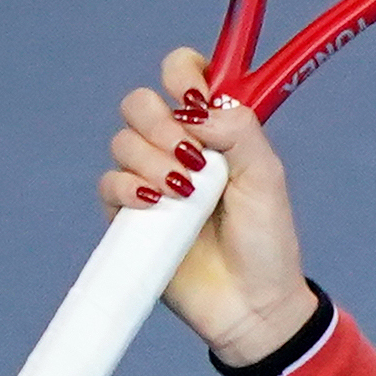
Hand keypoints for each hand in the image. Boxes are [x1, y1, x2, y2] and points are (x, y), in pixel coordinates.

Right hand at [99, 49, 316, 362]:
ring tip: (185, 194)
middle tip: (192, 158)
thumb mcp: (266, 177)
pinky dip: (129, 188)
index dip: (182, 74)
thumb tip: (195, 104)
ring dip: (151, 161)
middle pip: (140, 102)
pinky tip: (155, 204)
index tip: (196, 99)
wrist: (250, 303)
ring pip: (122, 141)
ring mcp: (150, 179)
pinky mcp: (129, 213)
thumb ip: (239, 130)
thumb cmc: (266, 241)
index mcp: (215, 129)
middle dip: (160, 123)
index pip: (183, 73)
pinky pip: (109, 183)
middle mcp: (179, 147)